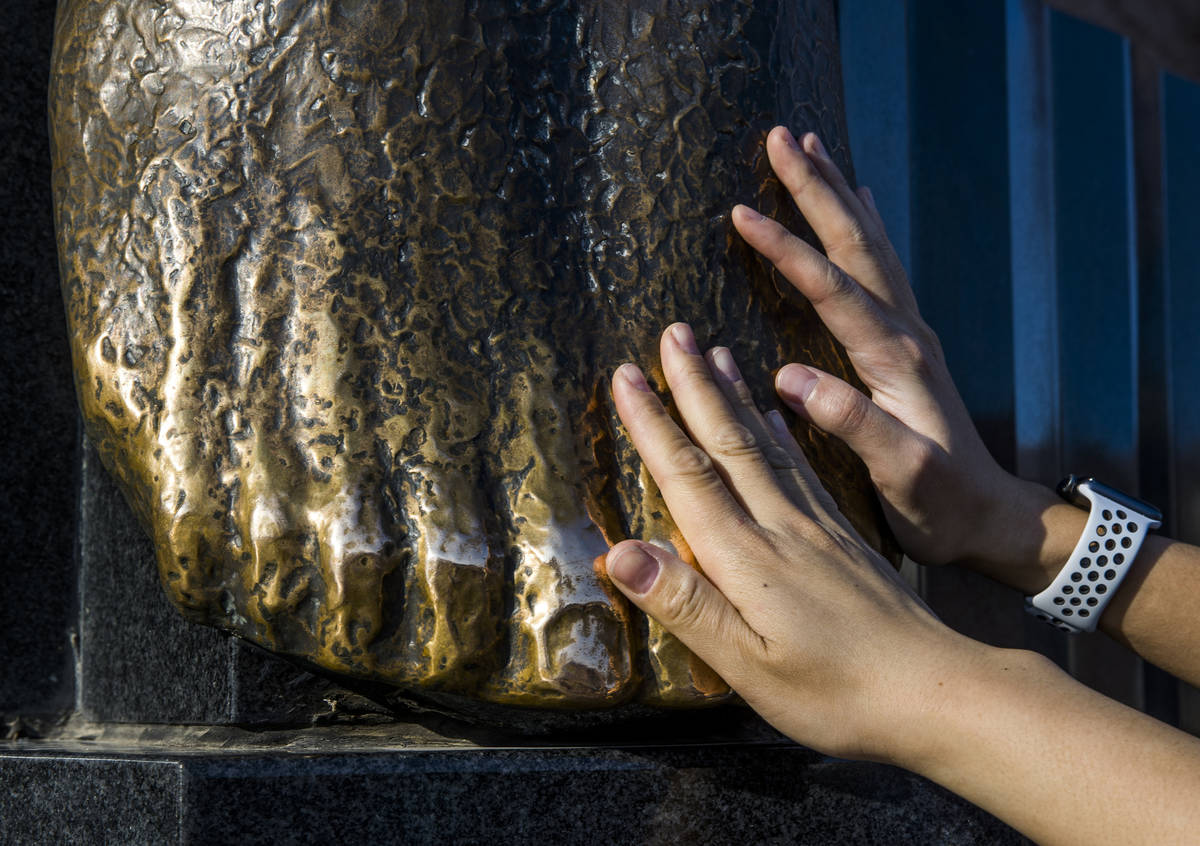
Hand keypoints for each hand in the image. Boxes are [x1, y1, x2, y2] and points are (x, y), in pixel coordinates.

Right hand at [604, 324, 982, 760]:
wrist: (941, 691)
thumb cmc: (838, 694)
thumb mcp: (750, 667)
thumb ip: (685, 606)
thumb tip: (618, 552)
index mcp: (748, 558)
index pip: (689, 477)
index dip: (652, 426)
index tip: (626, 375)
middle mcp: (781, 527)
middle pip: (727, 443)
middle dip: (693, 386)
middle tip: (672, 331)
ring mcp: (816, 527)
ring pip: (765, 445)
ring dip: (734, 397)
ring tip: (716, 351)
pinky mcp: (842, 536)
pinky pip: (801, 467)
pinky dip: (778, 433)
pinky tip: (771, 414)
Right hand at [731, 127, 1033, 568]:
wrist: (989, 517)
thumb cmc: (939, 504)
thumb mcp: (900, 475)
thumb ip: (852, 425)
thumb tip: (790, 378)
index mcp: (896, 359)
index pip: (833, 289)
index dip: (787, 249)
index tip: (742, 212)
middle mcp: (907, 332)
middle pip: (857, 243)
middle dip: (817, 188)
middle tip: (781, 136)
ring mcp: (910, 333)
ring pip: (871, 245)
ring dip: (839, 193)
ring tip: (814, 145)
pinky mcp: (907, 344)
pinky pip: (883, 267)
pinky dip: (866, 225)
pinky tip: (861, 202)